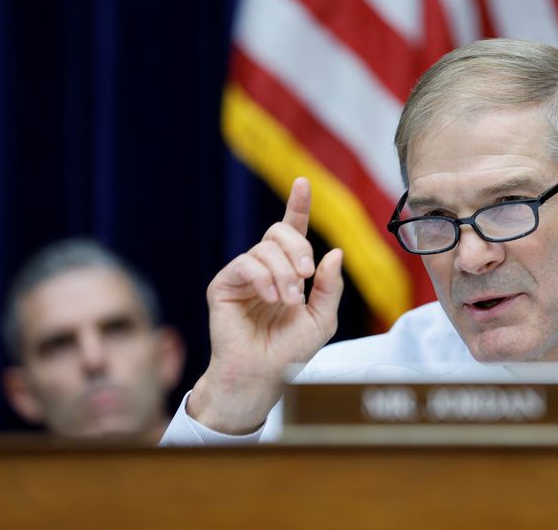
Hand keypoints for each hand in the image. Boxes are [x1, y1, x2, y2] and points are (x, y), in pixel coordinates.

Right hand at [188, 178, 343, 433]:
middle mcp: (264, 269)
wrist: (263, 375)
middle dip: (298, 248)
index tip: (303, 183)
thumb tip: (334, 252)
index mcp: (288, 272)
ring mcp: (243, 275)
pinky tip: (272, 298)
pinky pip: (245, 264)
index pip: (293, 232)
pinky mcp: (224, 285)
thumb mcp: (322, 317)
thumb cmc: (290, 351)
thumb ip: (329, 286)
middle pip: (278, 231)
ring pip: (265, 248)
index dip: (298, 206)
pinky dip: (264, 278)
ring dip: (284, 273)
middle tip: (306, 276)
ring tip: (287, 302)